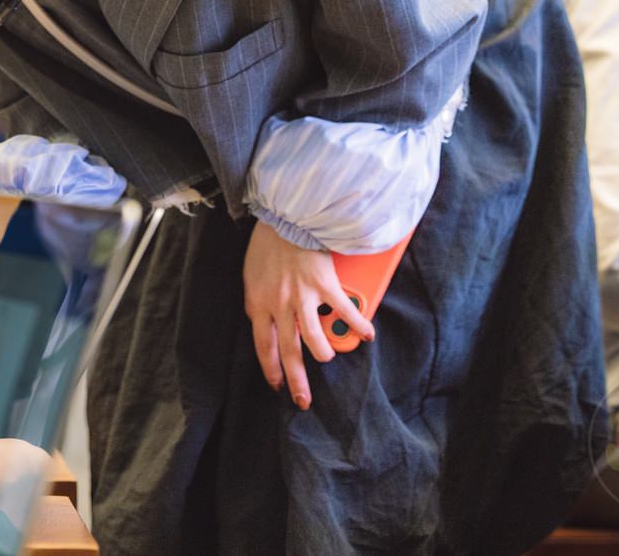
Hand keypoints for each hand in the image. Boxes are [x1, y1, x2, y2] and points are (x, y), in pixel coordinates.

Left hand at [242, 221, 373, 410]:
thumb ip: (260, 301)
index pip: (263, 347)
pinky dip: (357, 324)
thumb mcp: (252, 277)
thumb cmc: (267, 245)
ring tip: (328, 358)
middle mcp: (279, 305)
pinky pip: (343, 311)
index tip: (278, 385)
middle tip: (303, 400)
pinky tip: (366, 335)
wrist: (284, 218)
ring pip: (314, 339)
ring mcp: (302, 297)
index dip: (272, 369)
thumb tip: (264, 320)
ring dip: (323, 353)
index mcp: (259, 304)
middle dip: (297, 380)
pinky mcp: (325, 285)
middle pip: (288, 352)